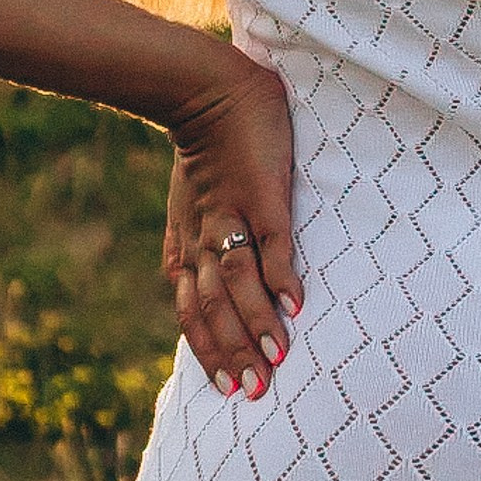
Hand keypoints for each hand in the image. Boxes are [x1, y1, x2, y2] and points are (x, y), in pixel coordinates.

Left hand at [160, 50, 303, 399]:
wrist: (208, 87)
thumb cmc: (205, 144)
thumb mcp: (186, 201)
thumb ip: (189, 240)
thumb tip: (184, 280)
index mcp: (188, 243)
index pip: (190, 310)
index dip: (206, 349)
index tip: (224, 387)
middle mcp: (205, 237)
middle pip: (210, 308)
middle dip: (229, 353)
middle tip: (251, 392)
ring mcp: (234, 216)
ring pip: (236, 284)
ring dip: (255, 325)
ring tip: (276, 360)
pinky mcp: (264, 194)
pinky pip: (272, 242)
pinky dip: (281, 275)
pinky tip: (296, 306)